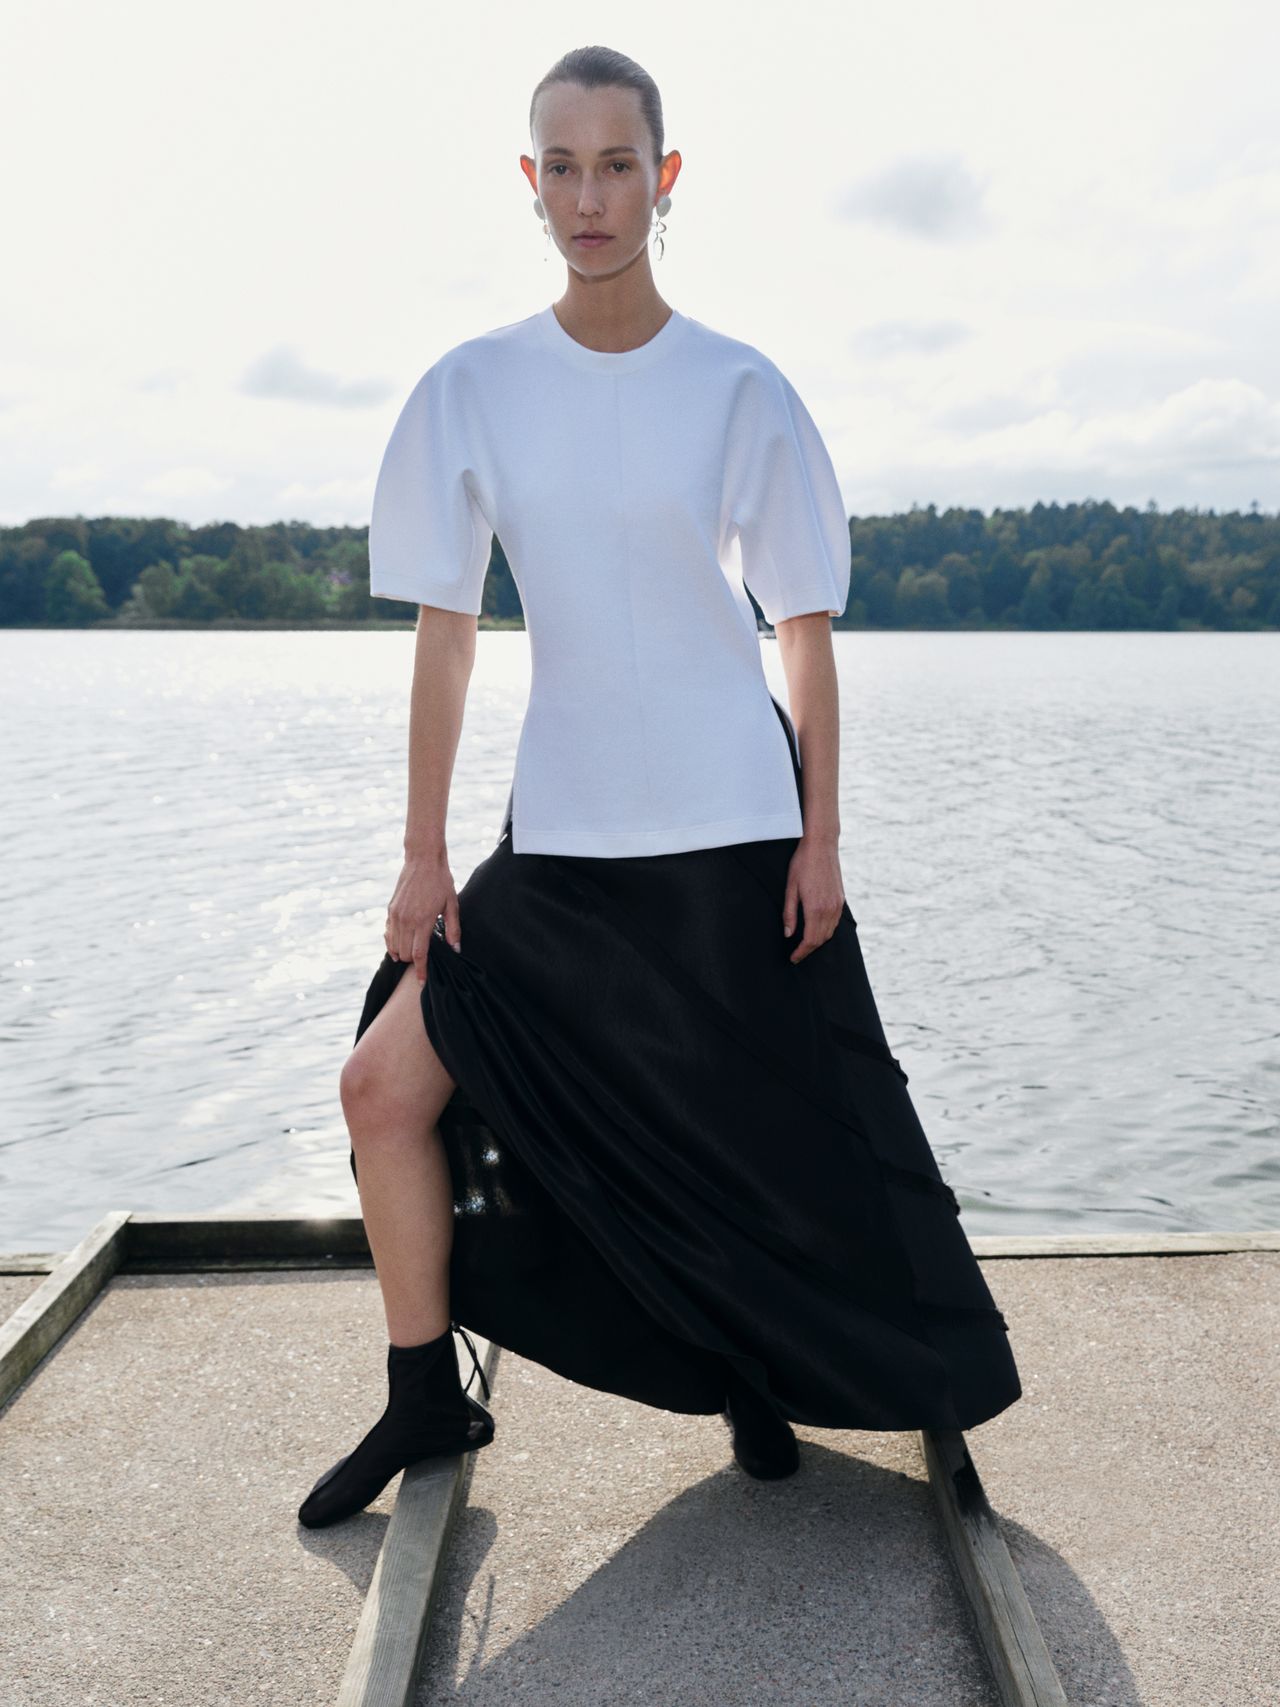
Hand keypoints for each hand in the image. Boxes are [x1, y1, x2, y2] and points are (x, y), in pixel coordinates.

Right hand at [385, 851, 461, 985]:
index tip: (422, 982)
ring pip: (394, 946)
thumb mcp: (452, 904)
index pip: (419, 954)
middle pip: (405, 953)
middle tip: (423, 962)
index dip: (421, 971)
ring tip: (411, 955)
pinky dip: (393, 942)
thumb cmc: (441, 881)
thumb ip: (453, 929)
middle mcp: (406, 920)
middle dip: (413, 962)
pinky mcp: (390, 910)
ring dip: (402, 953)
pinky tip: (401, 943)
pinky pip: (388, 934)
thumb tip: (455, 949)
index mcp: (423, 920)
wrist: (422, 860)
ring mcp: (396, 915)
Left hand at [783, 833, 843, 963]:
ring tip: (805, 945)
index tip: (793, 958)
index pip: (810, 940)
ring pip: (830, 933)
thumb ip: (789, 913)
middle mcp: (829, 909)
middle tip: (797, 955)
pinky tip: (817, 929)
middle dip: (809, 950)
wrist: (821, 845)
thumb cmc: (802, 864)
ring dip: (818, 942)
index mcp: (815, 908)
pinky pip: (835, 922)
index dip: (801, 952)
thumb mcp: (790, 888)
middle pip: (821, 940)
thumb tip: (788, 934)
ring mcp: (837, 905)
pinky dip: (826, 931)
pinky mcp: (841, 899)